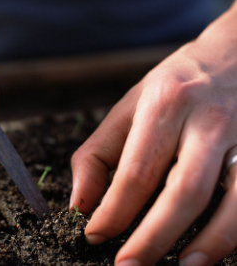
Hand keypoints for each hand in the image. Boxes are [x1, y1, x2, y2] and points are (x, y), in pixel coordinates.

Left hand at [70, 1, 236, 264]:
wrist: (233, 56)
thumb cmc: (173, 87)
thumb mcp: (128, 108)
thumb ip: (98, 155)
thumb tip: (80, 205)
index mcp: (165, 104)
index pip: (136, 171)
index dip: (113, 211)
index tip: (95, 235)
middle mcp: (208, 120)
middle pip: (183, 191)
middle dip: (153, 238)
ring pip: (231, 202)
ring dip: (206, 245)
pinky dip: (234, 232)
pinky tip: (211, 251)